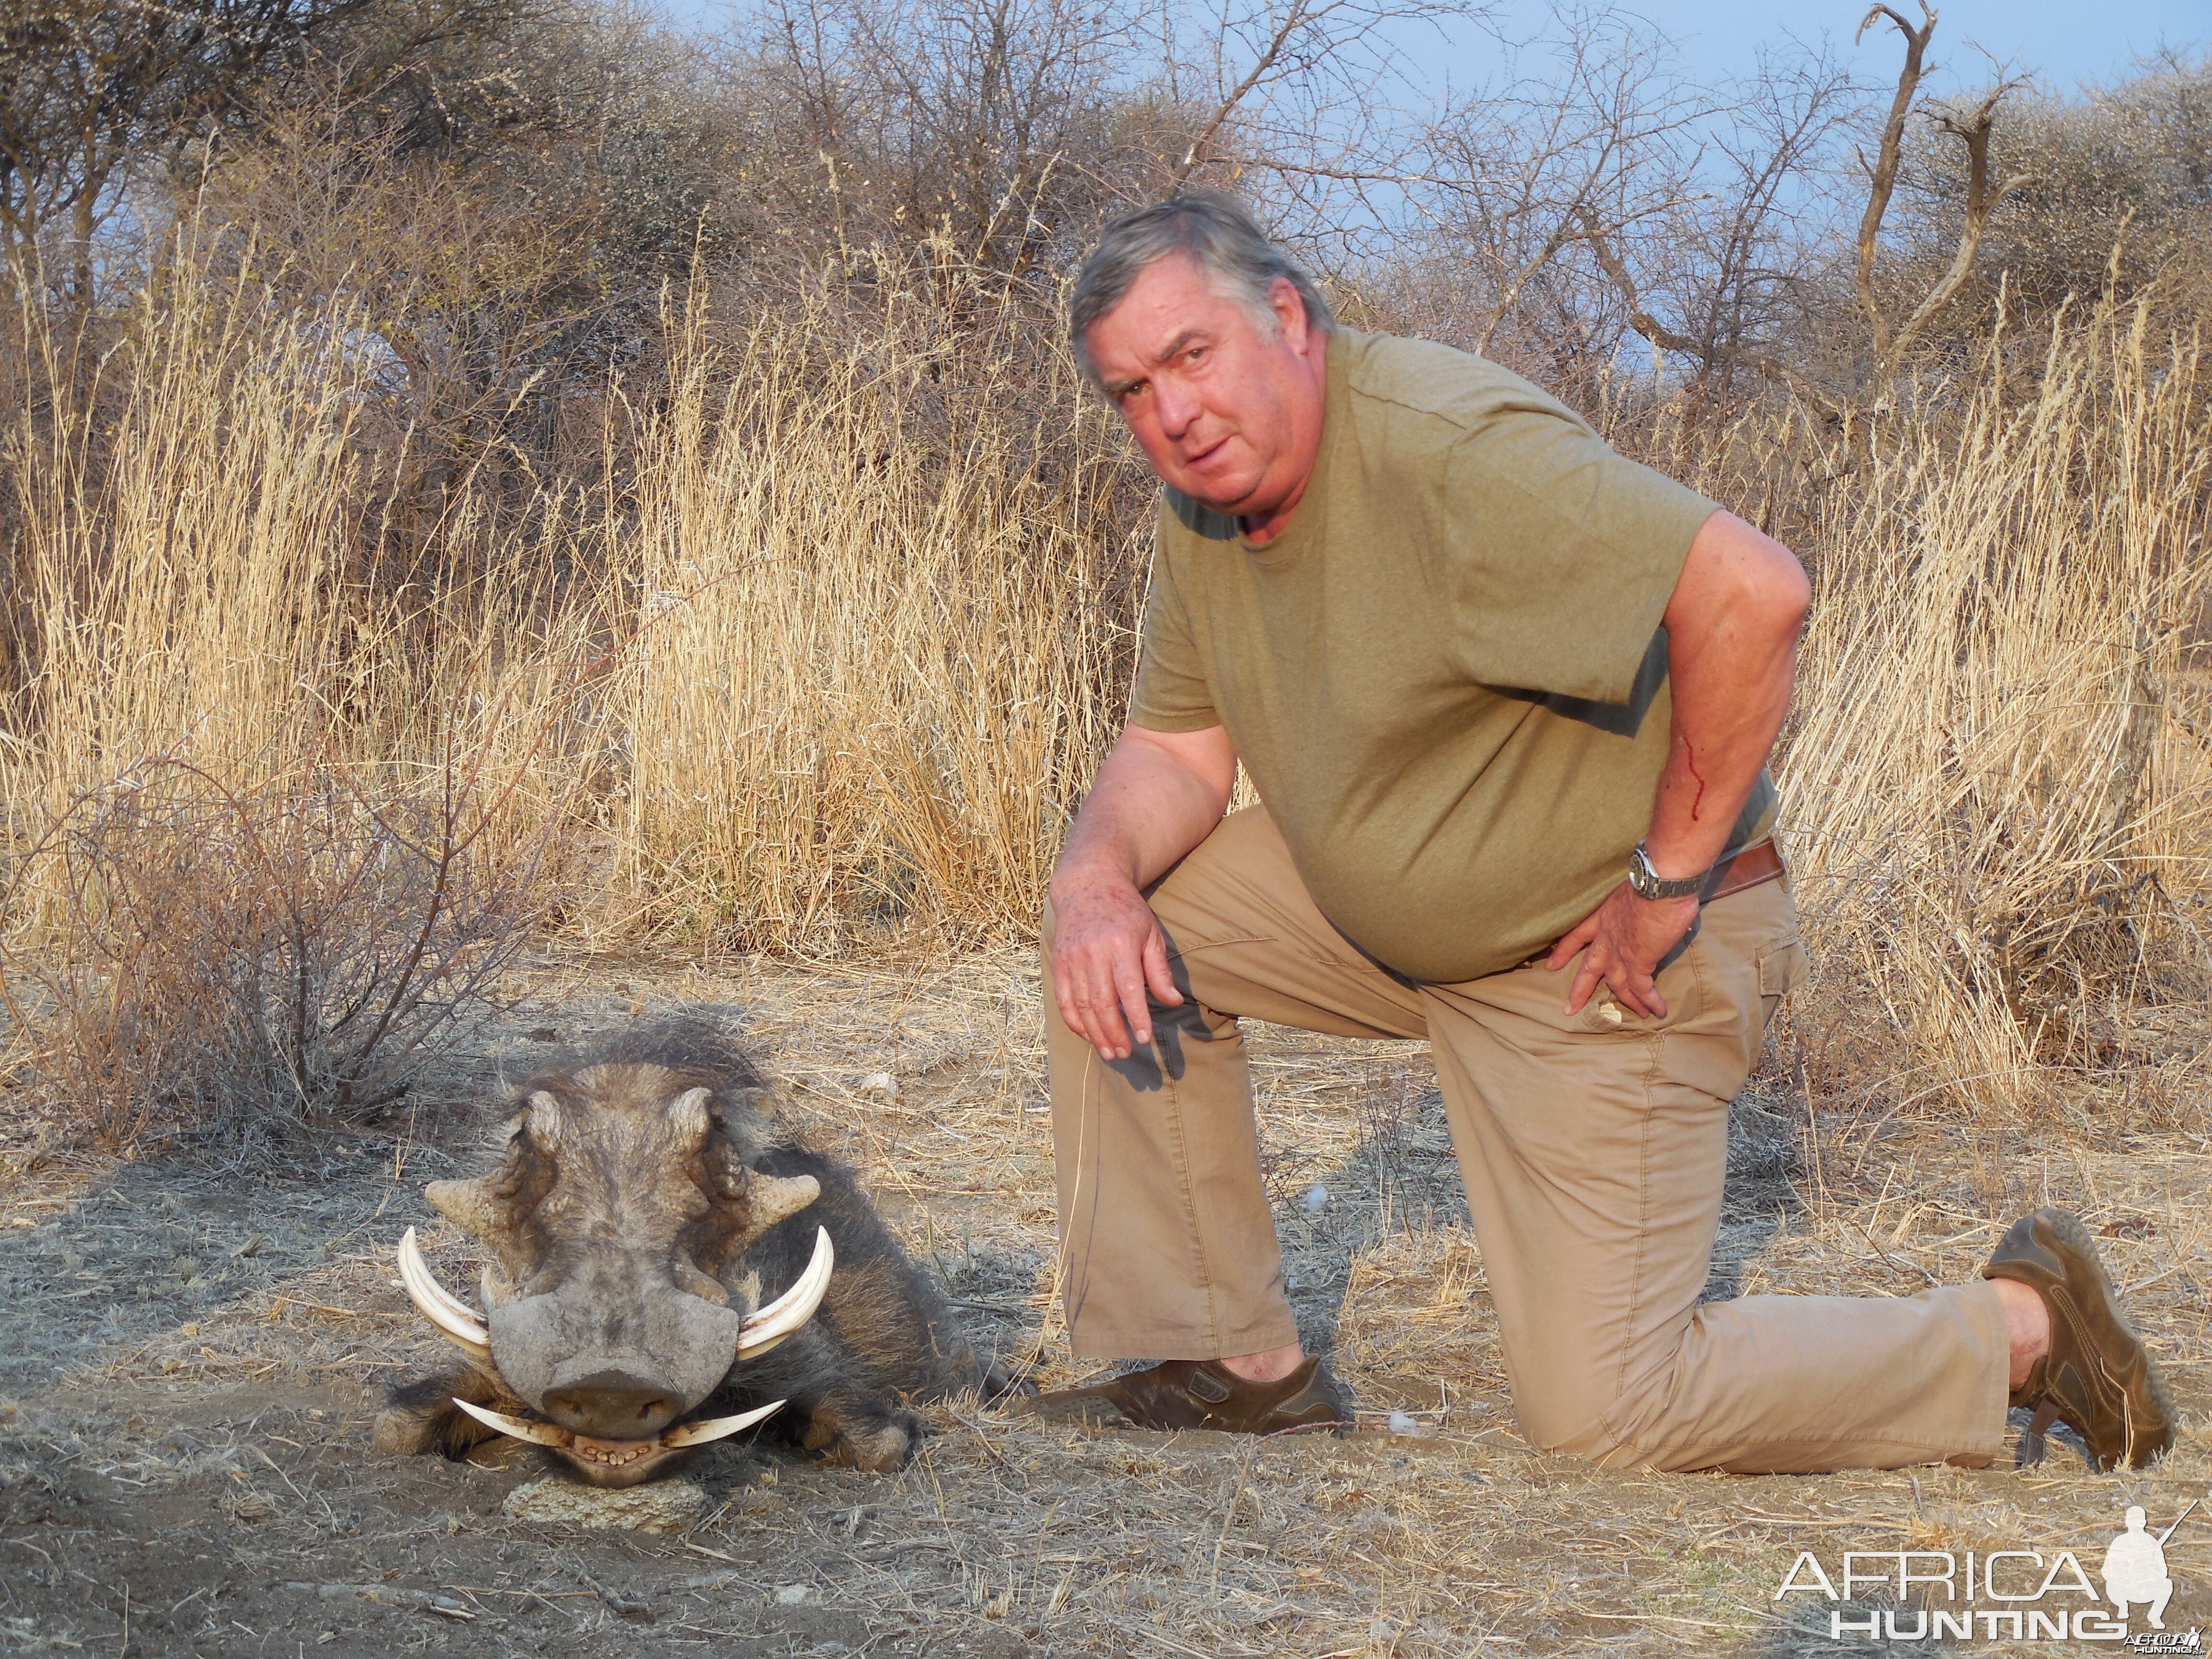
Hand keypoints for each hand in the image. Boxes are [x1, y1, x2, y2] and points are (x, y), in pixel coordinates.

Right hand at [1048, 869, 1181, 1060]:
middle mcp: (1093, 952)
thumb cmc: (1127, 911)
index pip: (1129, 989)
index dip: (1136, 1017)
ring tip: (1109, 1052)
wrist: (1089, 884)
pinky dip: (1074, 1021)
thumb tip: (1172, 1002)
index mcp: (1120, 944)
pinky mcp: (1059, 962)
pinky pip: (1063, 999)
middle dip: (1114, 1033)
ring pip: (1081, 1005)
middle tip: (1125, 1053)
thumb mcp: (1151, 934)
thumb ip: (1159, 971)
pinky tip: (1087, 1035)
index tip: (1143, 1039)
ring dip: (1095, 1033)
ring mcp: (1072, 958)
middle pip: (1101, 1003)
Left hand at [1545, 884, 1699, 1018]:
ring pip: (1617, 983)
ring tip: (1635, 1013)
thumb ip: (1630, 904)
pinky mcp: (1640, 961)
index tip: (1552, 964)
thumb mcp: (1628, 891)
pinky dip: (1649, 1001)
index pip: (1577, 935)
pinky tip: (1656, 1011)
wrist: (1658, 883)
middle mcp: (1608, 936)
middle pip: (1589, 968)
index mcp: (1603, 916)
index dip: (1564, 951)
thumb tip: (1645, 908)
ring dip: (1626, 999)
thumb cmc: (1648, 879)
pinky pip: (1642, 988)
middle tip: (1570, 1007)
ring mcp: (1622, 951)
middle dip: (1580, 989)